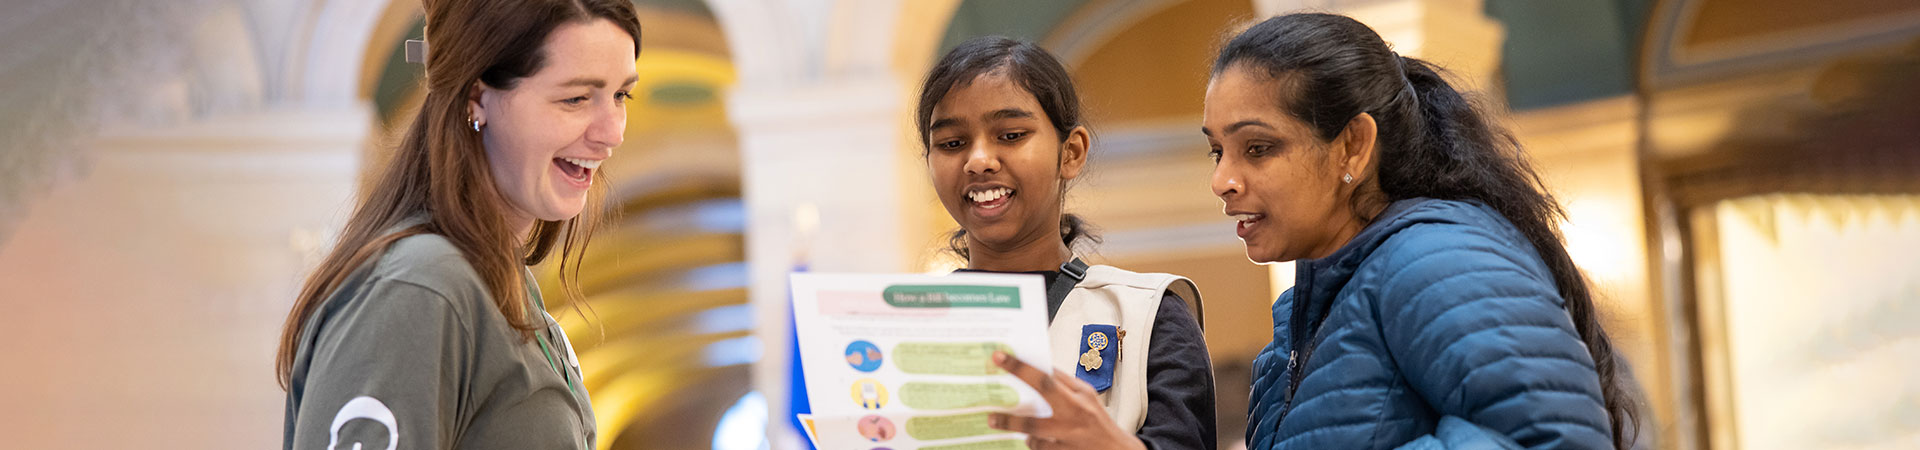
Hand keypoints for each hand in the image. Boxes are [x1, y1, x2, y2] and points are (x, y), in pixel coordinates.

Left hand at [986, 351, 1145, 449]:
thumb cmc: (1097, 419)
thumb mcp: (1086, 395)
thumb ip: (1064, 382)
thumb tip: (1040, 367)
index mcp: (1078, 396)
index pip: (1046, 378)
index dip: (1021, 367)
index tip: (999, 357)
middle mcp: (1073, 416)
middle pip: (1038, 409)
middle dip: (1010, 412)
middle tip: (991, 409)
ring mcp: (1068, 438)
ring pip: (1034, 434)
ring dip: (1012, 426)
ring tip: (994, 420)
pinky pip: (1040, 448)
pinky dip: (1032, 442)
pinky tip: (1027, 438)